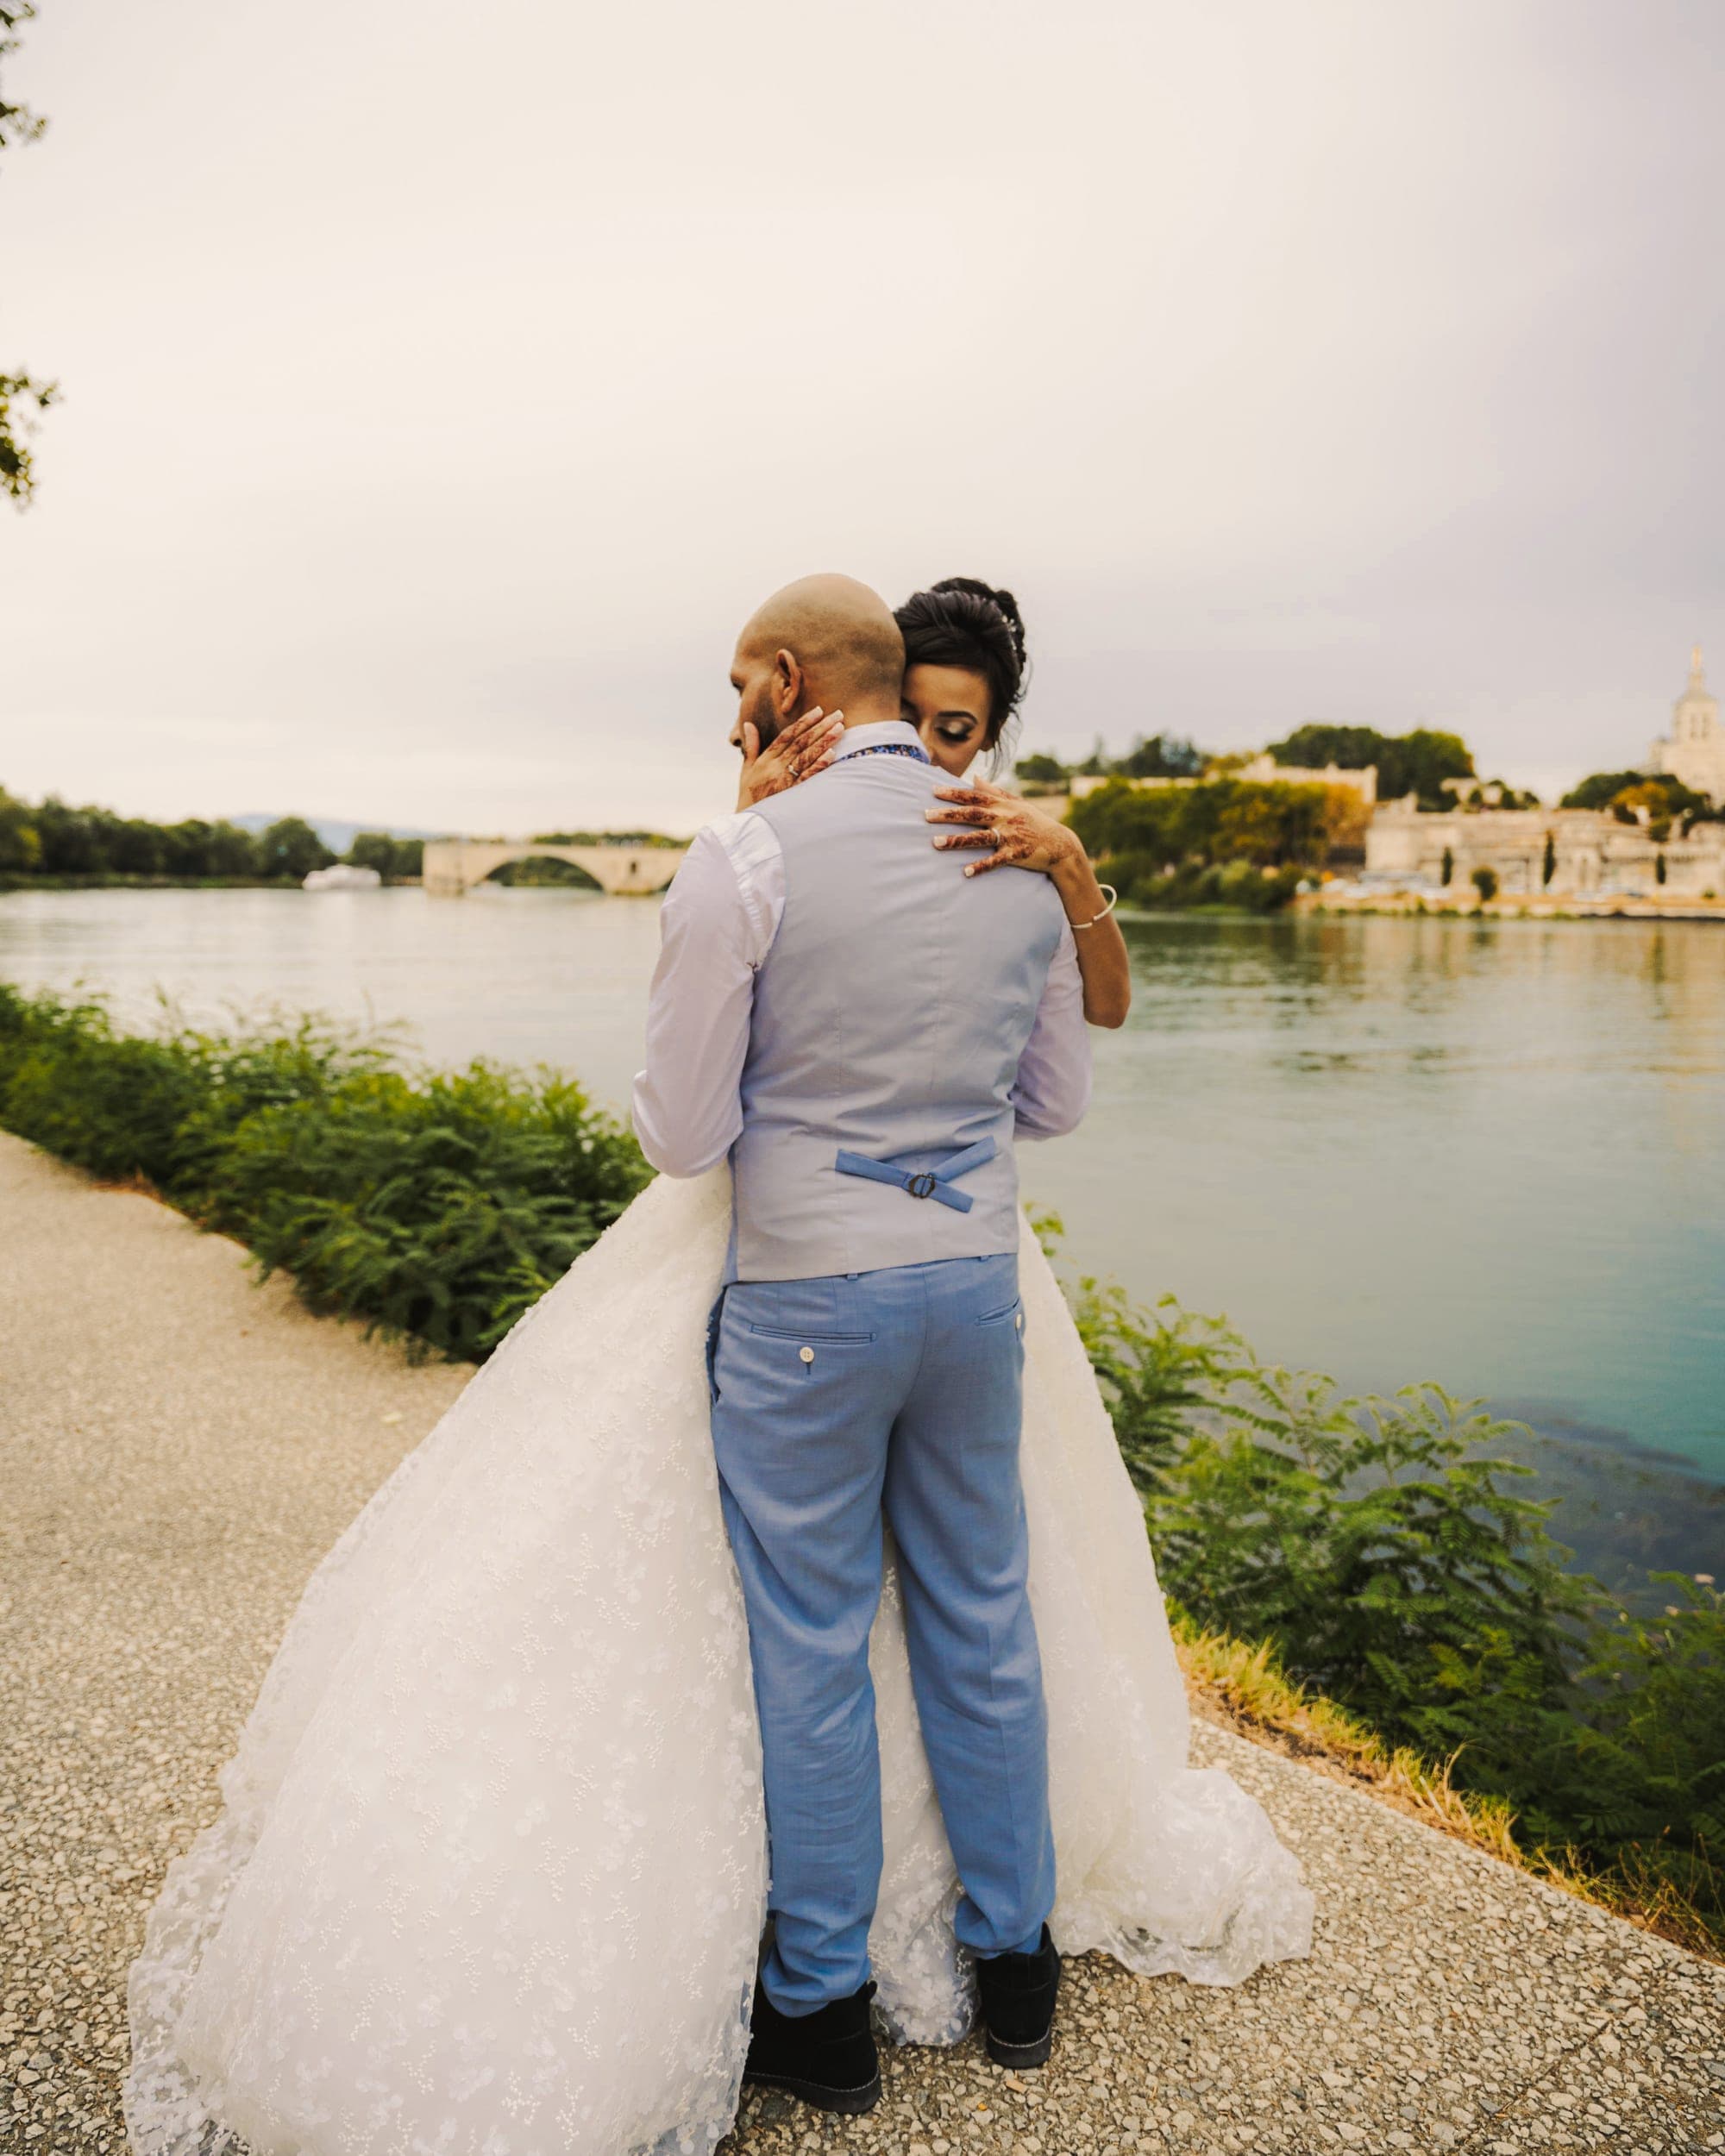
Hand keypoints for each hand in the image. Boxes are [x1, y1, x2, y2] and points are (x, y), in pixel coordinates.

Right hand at [736, 706, 843, 809]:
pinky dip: (819, 765)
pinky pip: (807, 777)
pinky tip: (832, 754)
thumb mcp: (746, 769)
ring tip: (840, 729)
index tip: (819, 710)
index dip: (804, 722)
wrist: (747, 823)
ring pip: (807, 755)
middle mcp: (775, 766)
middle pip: (801, 742)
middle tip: (838, 715)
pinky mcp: (791, 794)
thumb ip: (751, 746)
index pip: (787, 735)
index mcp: (766, 758)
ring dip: (824, 741)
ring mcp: (783, 779)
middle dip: (821, 727)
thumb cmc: (748, 797)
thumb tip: (748, 724)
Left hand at [925, 780, 1084, 876]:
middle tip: (925, 815)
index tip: (933, 790)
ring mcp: (1010, 836)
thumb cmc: (1036, 822)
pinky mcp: (1016, 854)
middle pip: (972, 814)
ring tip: (935, 843)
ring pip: (979, 837)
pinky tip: (966, 872)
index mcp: (1003, 805)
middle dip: (948, 814)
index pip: (974, 796)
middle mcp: (1004, 818)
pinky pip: (996, 861)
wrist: (1060, 844)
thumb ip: (994, 791)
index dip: (954, 793)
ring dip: (957, 840)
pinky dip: (981, 866)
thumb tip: (974, 778)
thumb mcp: (1017, 803)